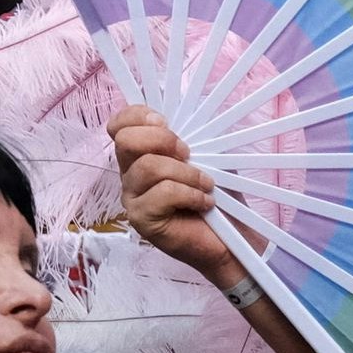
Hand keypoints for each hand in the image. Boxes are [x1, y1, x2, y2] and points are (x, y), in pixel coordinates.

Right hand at [112, 108, 241, 287]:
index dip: (139, 115)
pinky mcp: (142, 220)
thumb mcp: (206, 156)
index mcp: (140, 155)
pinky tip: (204, 202)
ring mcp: (133, 198)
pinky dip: (190, 194)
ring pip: (148, 167)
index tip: (168, 122)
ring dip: (185, 172)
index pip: (120, 125)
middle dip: (162, 139)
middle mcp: (130, 174)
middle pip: (125, 141)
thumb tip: (183, 113)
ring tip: (205, 184)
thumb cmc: (216, 195)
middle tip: (188, 153)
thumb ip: (188, 134)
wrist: (232, 239)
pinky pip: (162, 193)